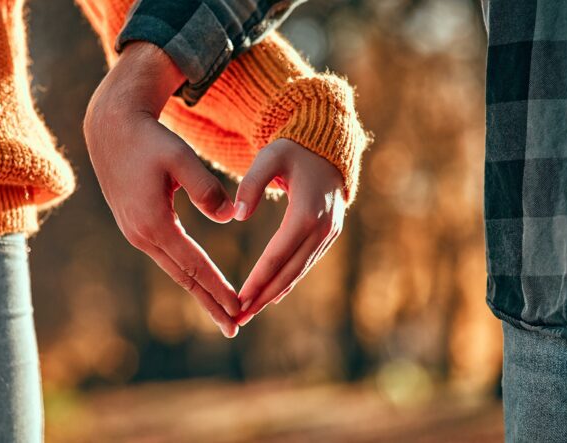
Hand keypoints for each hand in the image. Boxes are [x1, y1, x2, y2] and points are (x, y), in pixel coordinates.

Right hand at [84, 42, 239, 337]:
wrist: (112, 129)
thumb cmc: (150, 140)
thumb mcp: (180, 158)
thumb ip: (206, 189)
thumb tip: (229, 217)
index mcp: (154, 223)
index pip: (194, 265)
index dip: (218, 288)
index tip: (239, 308)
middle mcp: (141, 235)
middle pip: (183, 278)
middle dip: (209, 304)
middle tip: (234, 328)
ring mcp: (136, 233)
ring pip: (174, 270)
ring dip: (199, 292)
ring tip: (221, 312)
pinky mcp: (136, 226)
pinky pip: (167, 257)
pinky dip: (187, 273)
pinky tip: (199, 282)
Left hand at [234, 138, 345, 325]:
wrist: (326, 146)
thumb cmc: (293, 150)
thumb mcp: (269, 157)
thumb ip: (250, 184)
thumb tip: (237, 216)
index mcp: (307, 212)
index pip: (278, 254)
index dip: (258, 279)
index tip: (239, 299)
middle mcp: (323, 228)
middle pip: (290, 271)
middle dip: (264, 297)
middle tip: (239, 318)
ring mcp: (329, 233)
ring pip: (299, 271)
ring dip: (274, 294)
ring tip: (249, 313)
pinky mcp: (329, 235)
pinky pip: (306, 263)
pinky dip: (288, 281)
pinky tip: (272, 296)